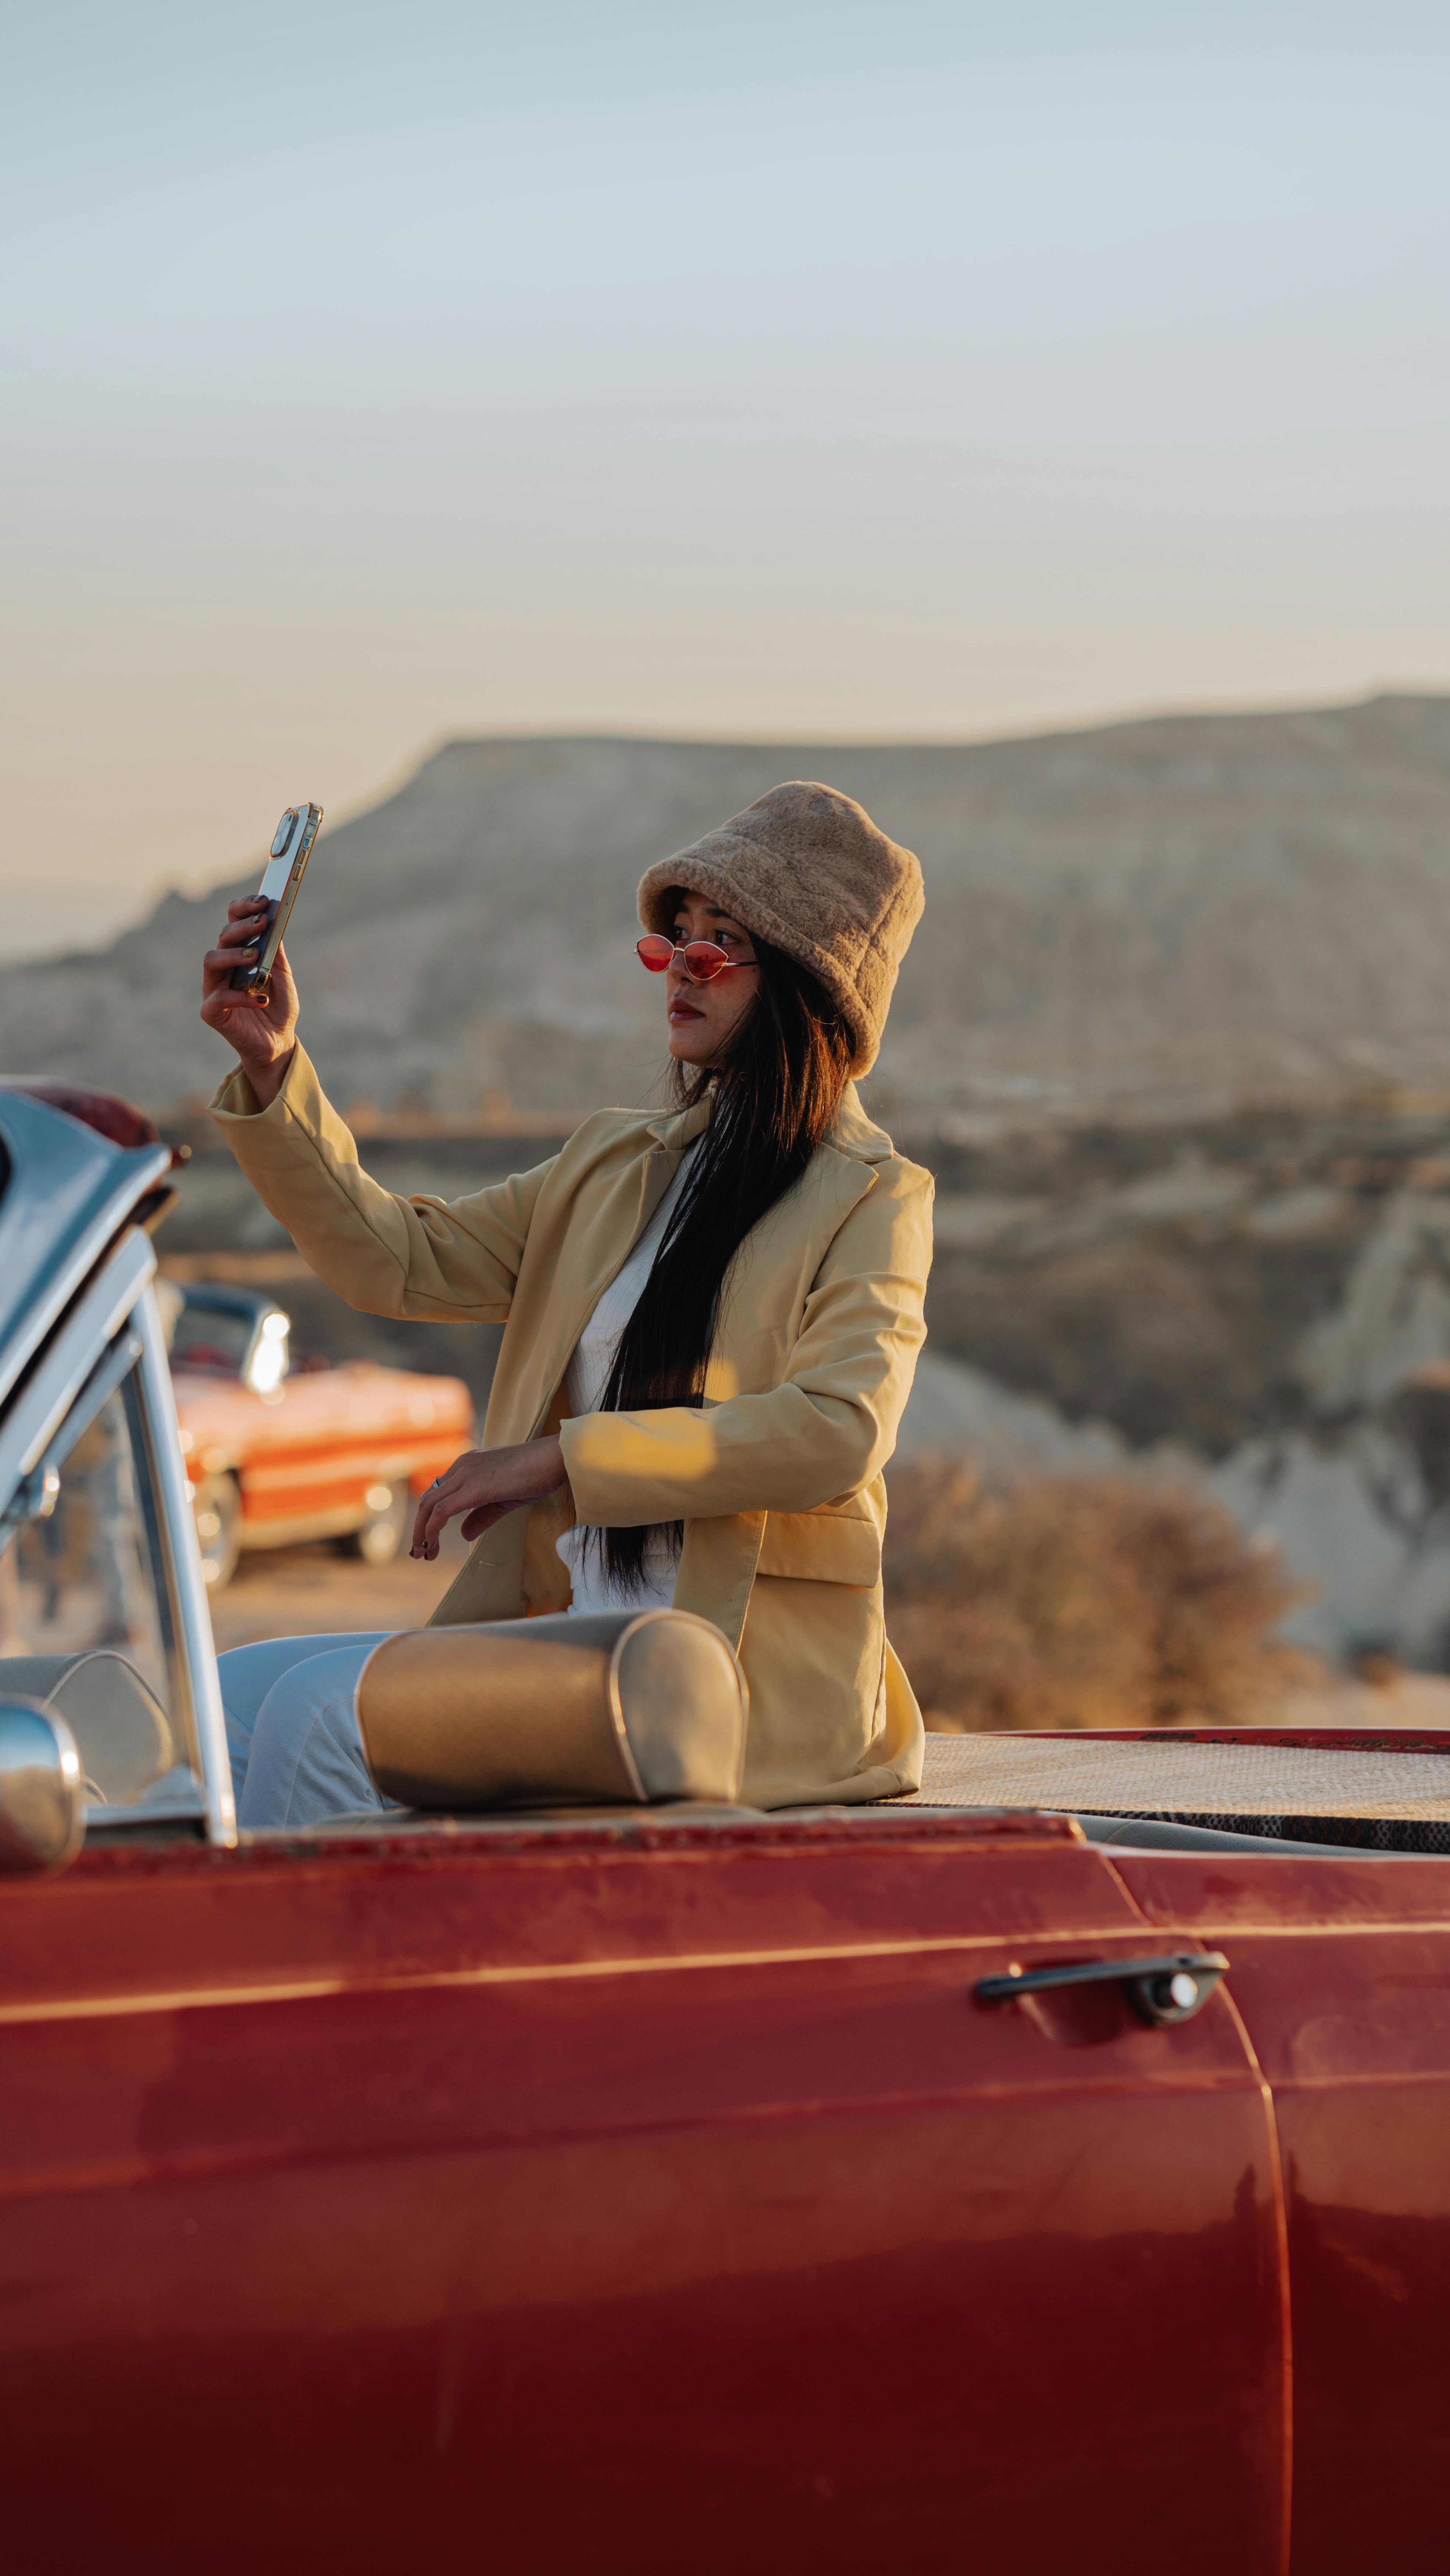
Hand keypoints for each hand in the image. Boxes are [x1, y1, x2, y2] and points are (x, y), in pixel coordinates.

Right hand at [200, 897, 300, 1107]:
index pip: (233, 921)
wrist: (277, 1043)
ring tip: (255, 957)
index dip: (243, 908)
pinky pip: (219, 998)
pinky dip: (240, 996)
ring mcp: (213, 988)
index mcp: (238, 953)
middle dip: (242, 927)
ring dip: (234, 955)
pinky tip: (260, 998)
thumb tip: (275, 924)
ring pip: (211, 960)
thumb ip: (276, 953)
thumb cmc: (278, 1007)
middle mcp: (222, 967)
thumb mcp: (283, 976)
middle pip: (223, 937)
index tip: (263, 901)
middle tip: (263, 922)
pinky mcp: (212, 1011)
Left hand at [410, 1437, 565, 1560]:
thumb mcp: (504, 1499)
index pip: (438, 1492)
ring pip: (429, 1505)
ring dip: (422, 1532)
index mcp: (468, 1465)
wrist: (553, 1459)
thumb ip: (481, 1516)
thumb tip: (464, 1534)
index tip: (429, 1540)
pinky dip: (431, 1529)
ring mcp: (465, 1474)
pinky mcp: (472, 1488)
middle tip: (419, 1552)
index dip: (429, 1518)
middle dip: (420, 1527)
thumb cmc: (536, 1475)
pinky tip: (431, 1544)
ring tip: (422, 1554)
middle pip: (428, 1499)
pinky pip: (442, 1511)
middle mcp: (461, 1466)